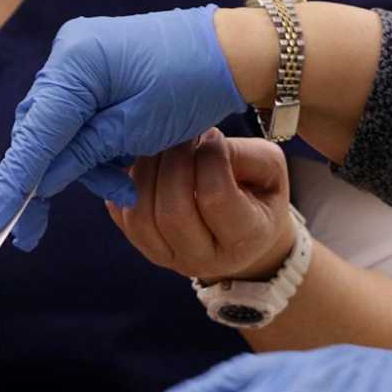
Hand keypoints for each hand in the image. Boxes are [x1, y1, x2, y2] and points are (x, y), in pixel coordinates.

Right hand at [0, 7, 242, 250]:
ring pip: (58, 131)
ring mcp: (79, 61)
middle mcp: (68, 56)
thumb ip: (83, 155)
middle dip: (45, 181)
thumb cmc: (192, 83)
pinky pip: (76, 119)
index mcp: (76, 63)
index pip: (35, 134)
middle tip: (34, 232)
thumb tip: (41, 183)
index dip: (11, 183)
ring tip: (122, 189)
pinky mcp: (93, 72)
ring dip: (80, 167)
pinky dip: (92, 149)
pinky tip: (120, 169)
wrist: (230, 51)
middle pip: (39, 132)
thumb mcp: (138, 130)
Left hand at [110, 128, 293, 281]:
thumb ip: (242, 154)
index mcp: (246, 239)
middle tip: (180, 132)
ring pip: (141, 217)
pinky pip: (121, 215)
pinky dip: (125, 183)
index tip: (212, 134)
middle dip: (173, 162)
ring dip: (145, 171)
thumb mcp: (269, 170)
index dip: (209, 158)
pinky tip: (142, 160)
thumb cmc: (257, 192)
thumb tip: (200, 137)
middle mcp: (204, 258)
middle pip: (173, 211)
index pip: (215, 198)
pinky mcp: (142, 247)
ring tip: (159, 143)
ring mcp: (168, 257)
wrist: (240, 230)